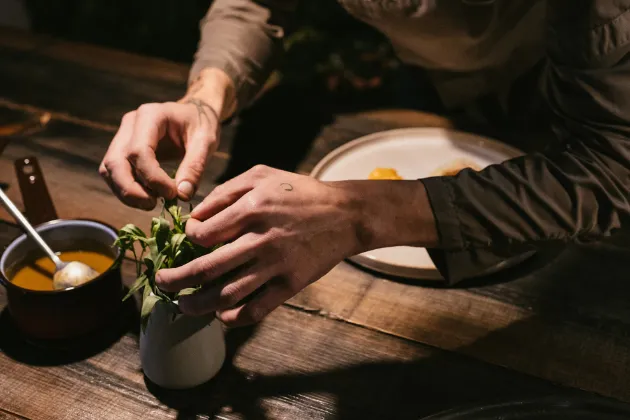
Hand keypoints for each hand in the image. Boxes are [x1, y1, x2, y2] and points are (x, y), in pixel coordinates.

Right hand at [99, 99, 218, 209]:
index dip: (152, 178)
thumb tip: (182, 195)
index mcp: (151, 115)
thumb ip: (195, 166)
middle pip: (115, 161)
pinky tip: (146, 197)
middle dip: (130, 189)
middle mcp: (130, 123)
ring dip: (125, 192)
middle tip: (152, 205)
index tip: (171, 194)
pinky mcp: (122, 150)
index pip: (139, 151)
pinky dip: (126, 189)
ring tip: (150, 204)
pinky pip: (114, 173)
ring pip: (109, 169)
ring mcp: (122, 136)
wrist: (195, 114)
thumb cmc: (202, 124)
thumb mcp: (206, 142)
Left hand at [155, 165, 365, 325]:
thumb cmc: (300, 192)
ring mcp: (277, 265)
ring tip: (184, 308)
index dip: (187, 240)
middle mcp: (261, 239)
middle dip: (177, 281)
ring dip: (200, 306)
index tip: (187, 242)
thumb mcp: (262, 176)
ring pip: (229, 294)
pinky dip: (236, 317)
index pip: (203, 234)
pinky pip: (258, 308)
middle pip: (207, 269)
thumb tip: (195, 216)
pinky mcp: (291, 284)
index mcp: (252, 209)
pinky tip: (222, 316)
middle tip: (161, 283)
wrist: (345, 214)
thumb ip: (225, 191)